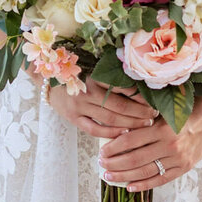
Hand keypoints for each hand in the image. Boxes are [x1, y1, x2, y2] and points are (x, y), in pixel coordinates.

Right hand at [40, 76, 157, 139]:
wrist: (48, 79)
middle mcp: (87, 90)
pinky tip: (124, 133)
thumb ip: (113, 75)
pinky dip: (110, 133)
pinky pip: (94, 129)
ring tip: (145, 125)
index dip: (140, 94)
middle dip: (140, 112)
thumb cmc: (76, 72)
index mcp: (94, 74)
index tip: (153, 99)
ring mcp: (79, 106)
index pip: (123, 86)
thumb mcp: (93, 67)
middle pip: (120, 105)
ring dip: (130, 123)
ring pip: (110, 119)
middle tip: (154, 115)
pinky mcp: (73, 118)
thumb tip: (141, 86)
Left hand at [97, 96, 201, 191]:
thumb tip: (119, 126)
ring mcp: (178, 158)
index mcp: (163, 127)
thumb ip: (146, 117)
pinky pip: (161, 179)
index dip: (112, 148)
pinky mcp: (185, 167)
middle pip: (134, 159)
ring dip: (124, 176)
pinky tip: (130, 187)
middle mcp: (170, 144)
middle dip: (114, 164)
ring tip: (110, 177)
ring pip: (145, 171)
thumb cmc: (188, 108)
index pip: (129, 140)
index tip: (101, 151)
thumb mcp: (166, 108)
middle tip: (101, 165)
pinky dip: (144, 184)